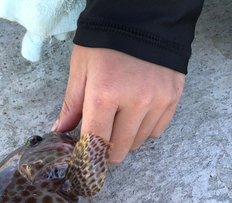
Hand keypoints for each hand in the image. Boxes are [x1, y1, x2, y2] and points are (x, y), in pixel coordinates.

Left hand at [52, 46, 184, 163]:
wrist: (143, 16)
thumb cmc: (106, 42)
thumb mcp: (81, 69)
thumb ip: (71, 105)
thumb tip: (60, 132)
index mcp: (105, 95)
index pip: (95, 143)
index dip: (87, 154)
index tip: (84, 155)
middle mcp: (135, 102)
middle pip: (118, 150)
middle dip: (105, 150)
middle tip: (101, 136)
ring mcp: (157, 101)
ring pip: (137, 143)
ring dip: (125, 138)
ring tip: (119, 117)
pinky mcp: (172, 98)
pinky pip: (156, 131)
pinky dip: (145, 129)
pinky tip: (137, 113)